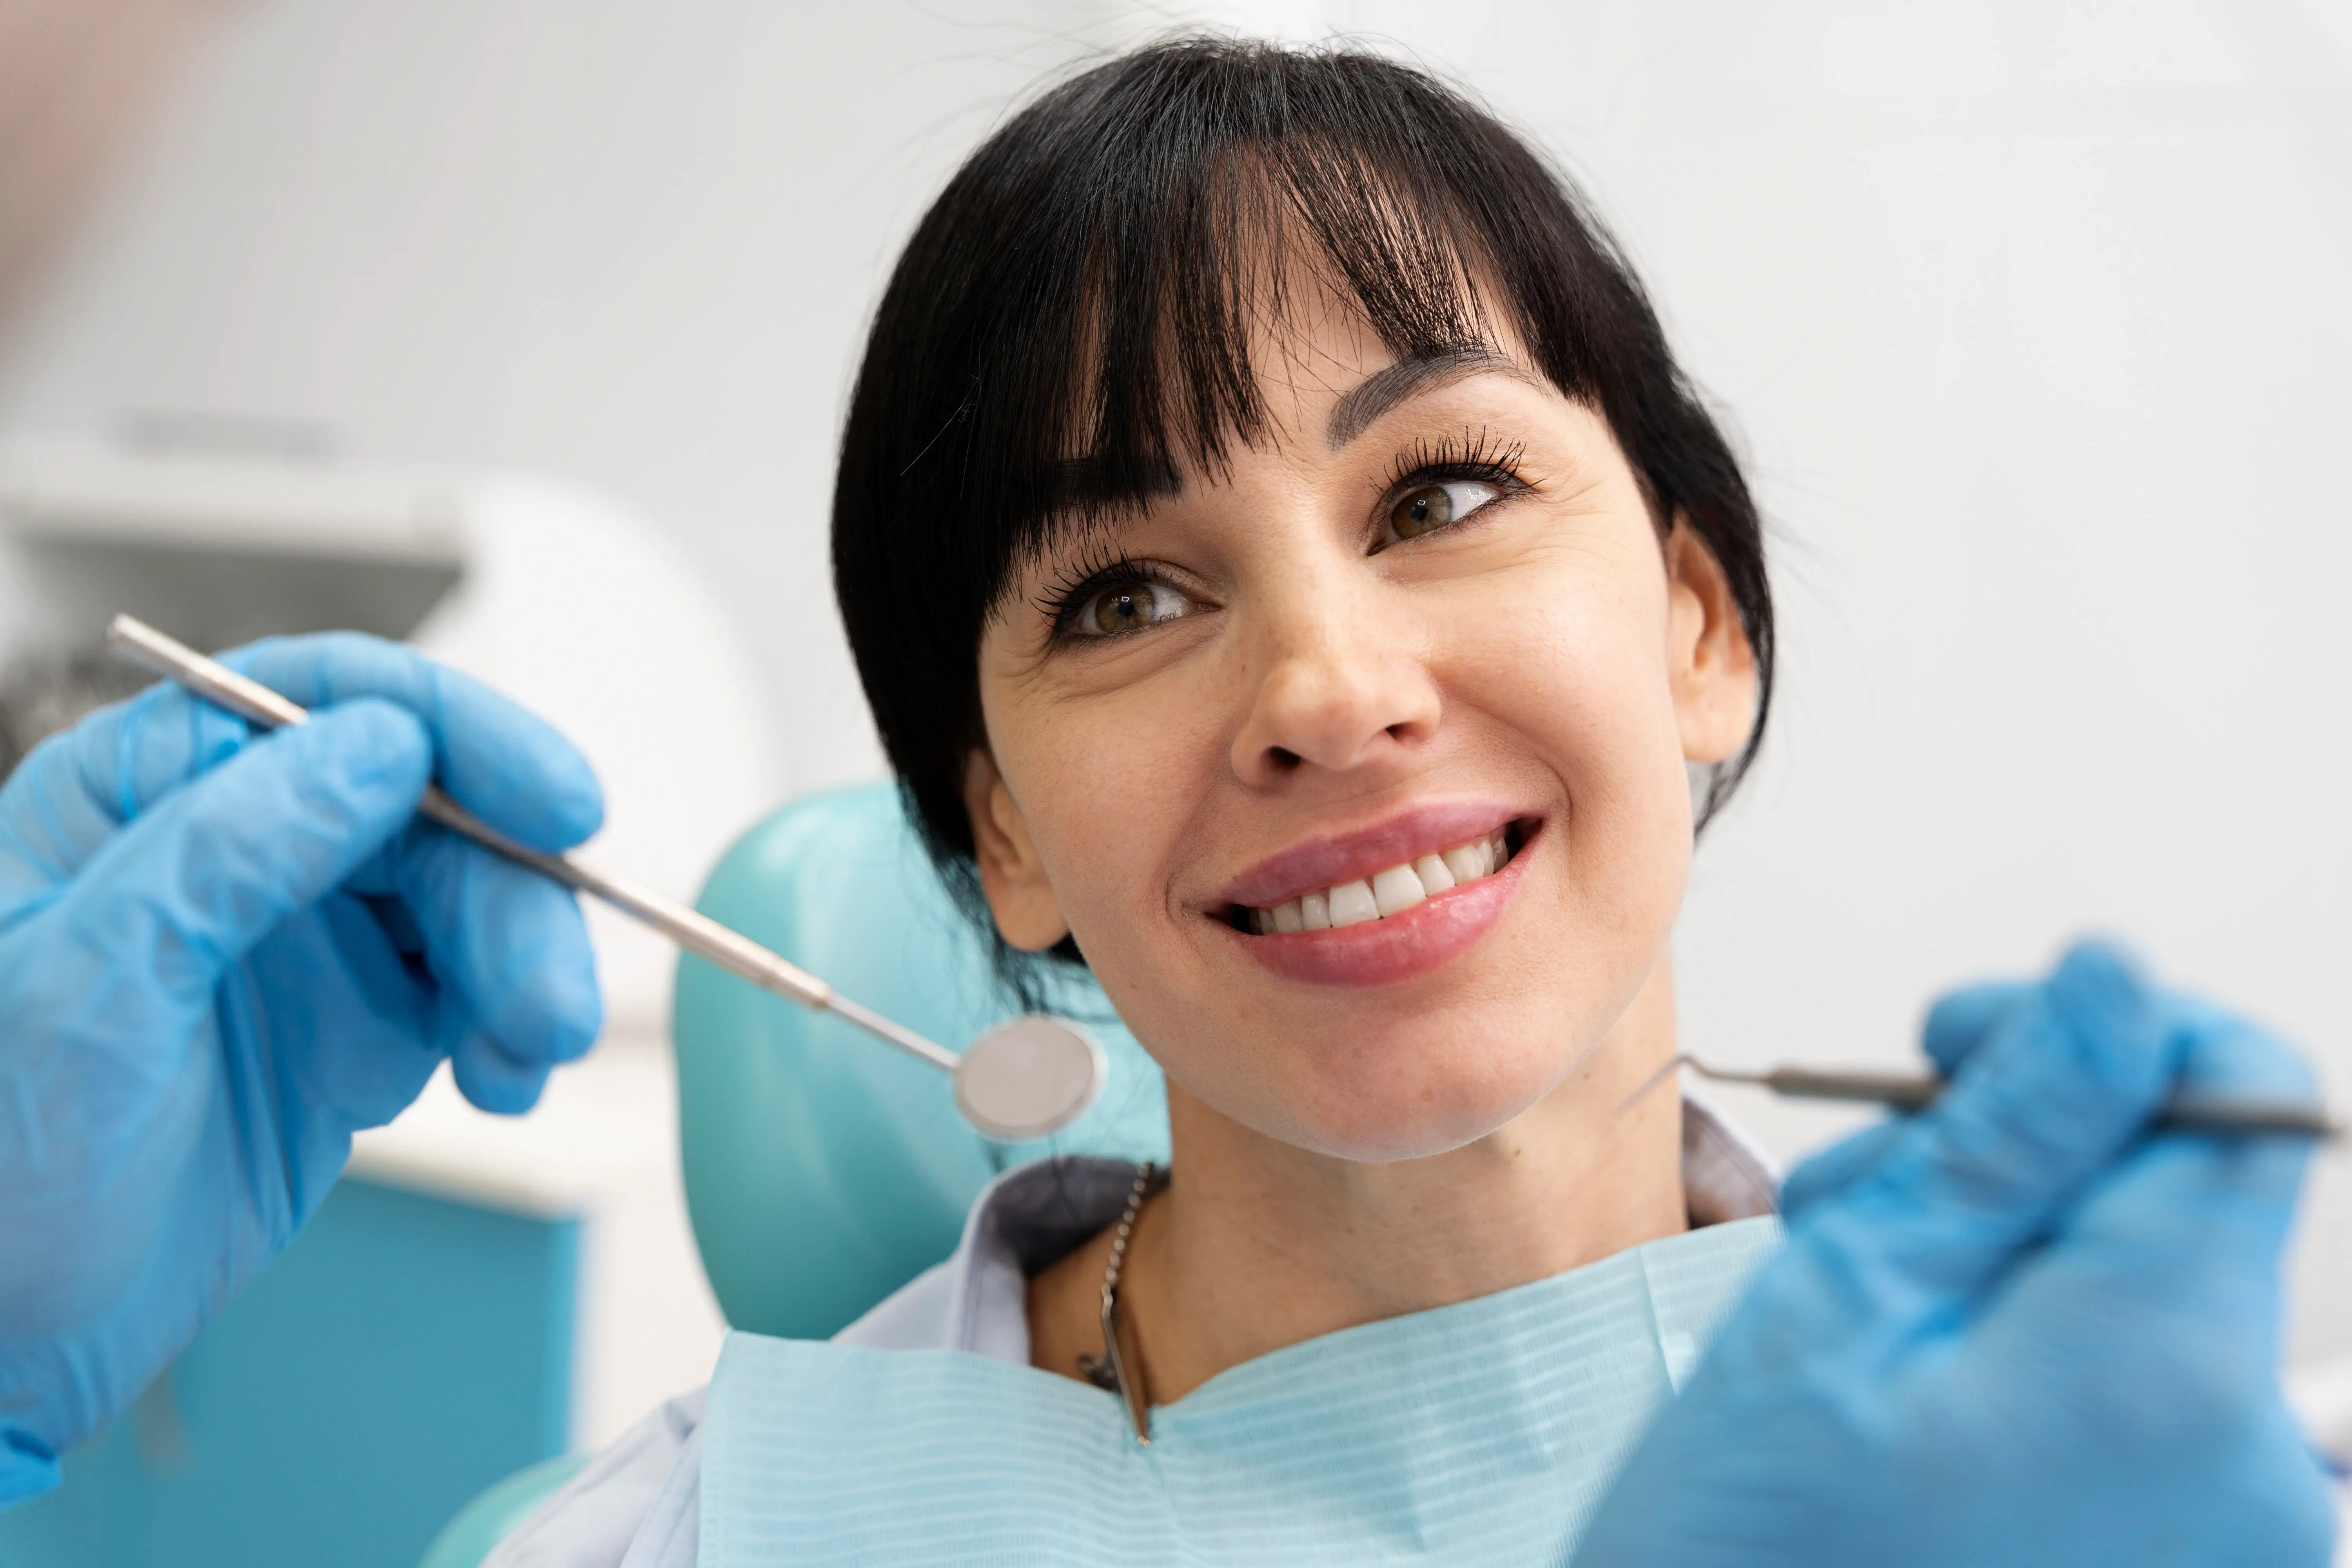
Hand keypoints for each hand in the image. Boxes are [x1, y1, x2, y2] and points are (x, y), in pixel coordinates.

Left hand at [0, 634, 603, 1504]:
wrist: (1, 1347)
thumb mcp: (90, 987)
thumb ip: (230, 850)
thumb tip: (379, 745)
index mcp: (143, 798)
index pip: (326, 705)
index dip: (458, 736)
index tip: (556, 801)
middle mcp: (234, 848)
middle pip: (426, 814)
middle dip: (511, 895)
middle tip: (548, 1003)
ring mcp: (299, 938)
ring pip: (466, 900)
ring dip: (525, 967)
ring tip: (529, 1055)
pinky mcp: (351, 1026)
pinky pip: (469, 991)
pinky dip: (509, 1029)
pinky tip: (500, 1081)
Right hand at [1575, 943, 2336, 1566]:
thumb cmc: (1746, 1548)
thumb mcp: (1845, 1296)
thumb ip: (2008, 1133)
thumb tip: (2116, 986)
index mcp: (2170, 1363)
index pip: (2244, 1093)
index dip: (2098, 1034)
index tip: (1963, 1046)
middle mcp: (2257, 1462)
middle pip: (2177, 1197)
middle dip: (2015, 1160)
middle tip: (1854, 1205)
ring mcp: (2243, 1537)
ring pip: (2147, 1295)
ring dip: (2006, 1261)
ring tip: (1853, 1317)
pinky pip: (2149, 1403)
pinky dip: (2036, 1361)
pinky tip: (1914, 1393)